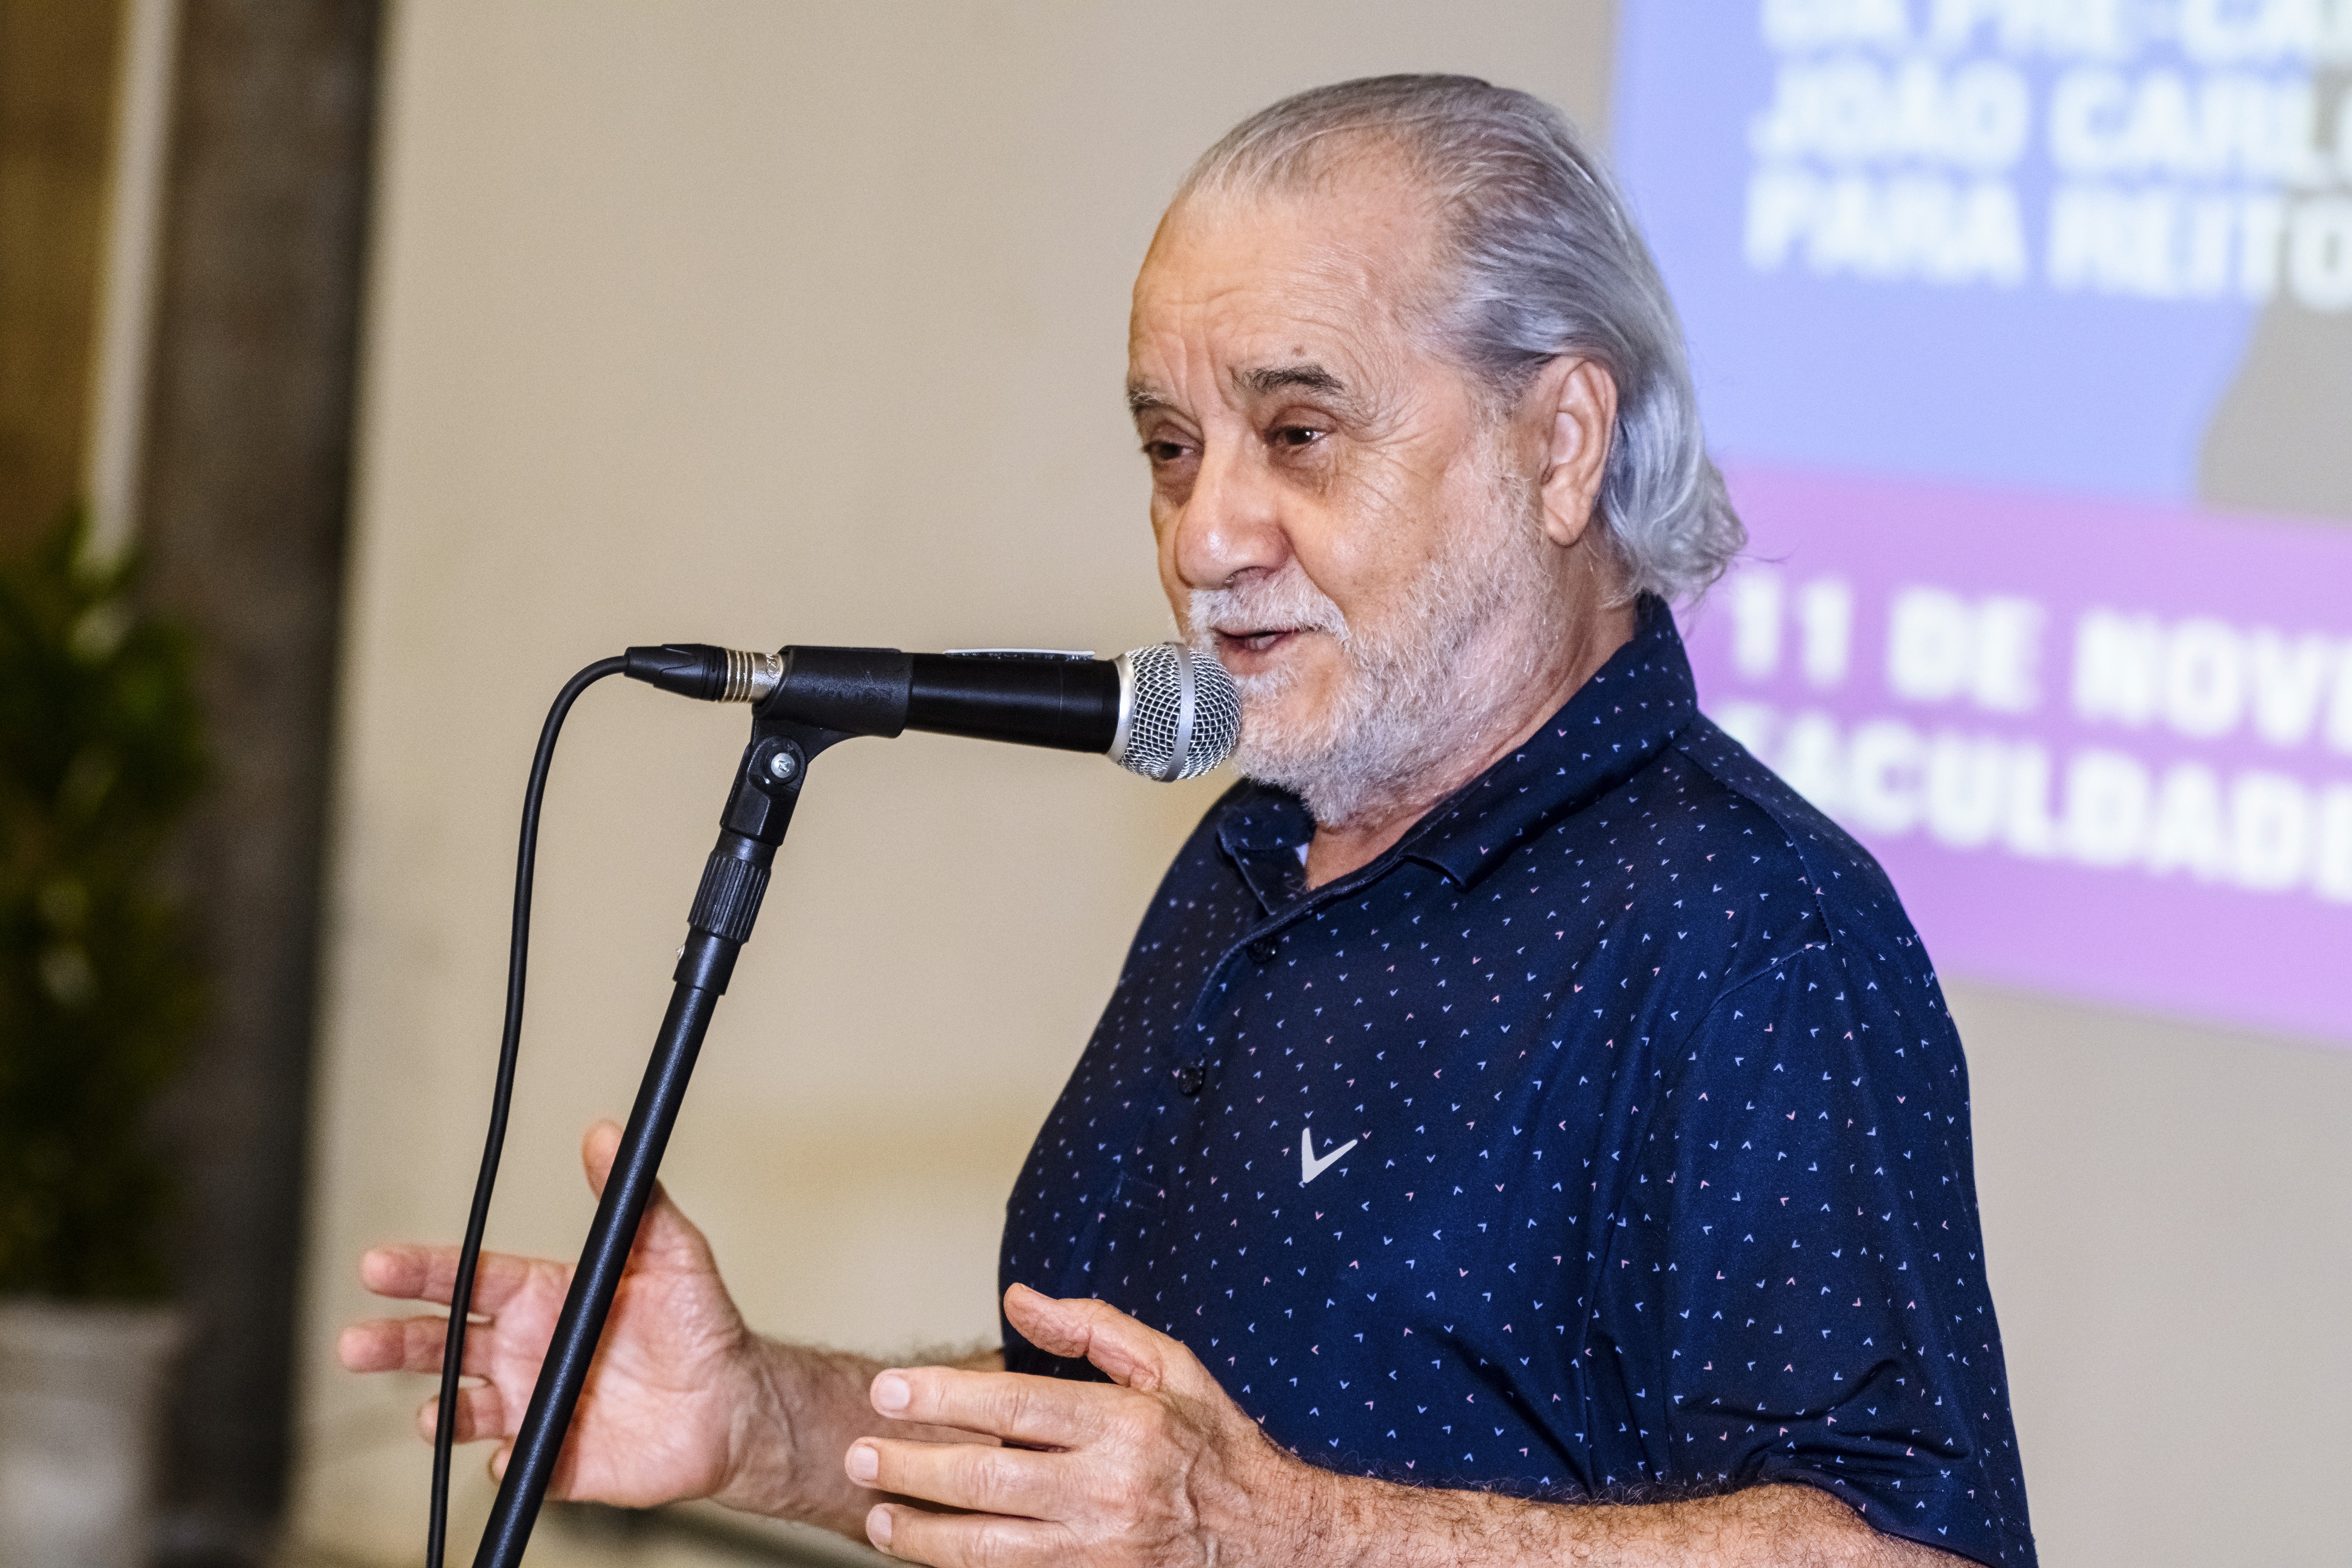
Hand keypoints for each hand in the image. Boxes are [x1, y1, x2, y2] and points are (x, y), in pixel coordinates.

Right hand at [337, 1120, 775, 1507]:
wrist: (732, 1404)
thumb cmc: (699, 1324)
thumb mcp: (673, 1251)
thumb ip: (635, 1200)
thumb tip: (608, 1136)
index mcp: (544, 1298)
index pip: (470, 1280)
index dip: (422, 1273)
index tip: (377, 1266)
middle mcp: (529, 1351)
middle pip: (444, 1345)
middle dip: (397, 1343)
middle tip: (357, 1344)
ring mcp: (536, 1404)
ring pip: (461, 1409)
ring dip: (437, 1413)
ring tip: (429, 1414)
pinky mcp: (556, 1455)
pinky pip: (516, 1463)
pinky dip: (507, 1461)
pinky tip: (511, 1454)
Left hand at [844, 1284, 1324, 1565]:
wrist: (1270, 1539)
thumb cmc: (1213, 1444)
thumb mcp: (1172, 1366)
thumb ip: (1093, 1328)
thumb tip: (1018, 1301)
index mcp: (1125, 1423)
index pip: (1012, 1406)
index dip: (941, 1396)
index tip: (888, 1391)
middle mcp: (1108, 1489)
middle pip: (984, 1477)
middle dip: (909, 1464)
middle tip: (859, 1449)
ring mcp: (1100, 1551)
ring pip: (985, 1546)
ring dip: (920, 1532)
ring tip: (876, 1513)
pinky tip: (928, 1554)